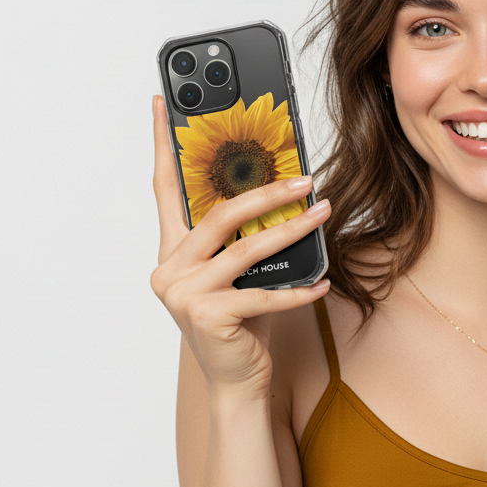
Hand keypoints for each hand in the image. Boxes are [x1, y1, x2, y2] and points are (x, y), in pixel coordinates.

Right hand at [149, 95, 330, 394]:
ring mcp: (186, 294)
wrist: (234, 381)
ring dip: (293, 230)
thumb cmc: (238, 323)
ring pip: (247, 249)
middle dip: (267, 193)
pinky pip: (266, 295)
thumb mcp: (235, 274)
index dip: (161, 145)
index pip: (164, 189)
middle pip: (220, 214)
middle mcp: (171, 269)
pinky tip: (322, 282)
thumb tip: (281, 191)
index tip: (162, 105)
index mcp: (172, 252)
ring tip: (324, 213)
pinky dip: (298, 289)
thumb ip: (239, 238)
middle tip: (306, 180)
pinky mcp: (211, 317)